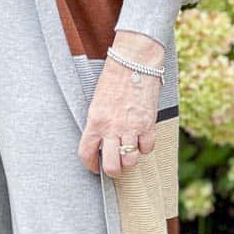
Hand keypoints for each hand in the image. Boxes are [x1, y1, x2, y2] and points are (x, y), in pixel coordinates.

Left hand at [77, 31, 165, 178]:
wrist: (134, 62)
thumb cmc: (114, 79)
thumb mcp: (97, 102)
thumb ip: (98, 124)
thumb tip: (101, 144)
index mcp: (95, 121)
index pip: (86, 153)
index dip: (90, 165)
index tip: (95, 167)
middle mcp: (112, 127)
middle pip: (111, 166)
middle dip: (113, 171)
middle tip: (115, 168)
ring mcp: (131, 127)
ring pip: (131, 161)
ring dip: (130, 160)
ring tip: (129, 153)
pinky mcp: (148, 124)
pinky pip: (147, 148)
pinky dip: (145, 148)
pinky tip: (141, 139)